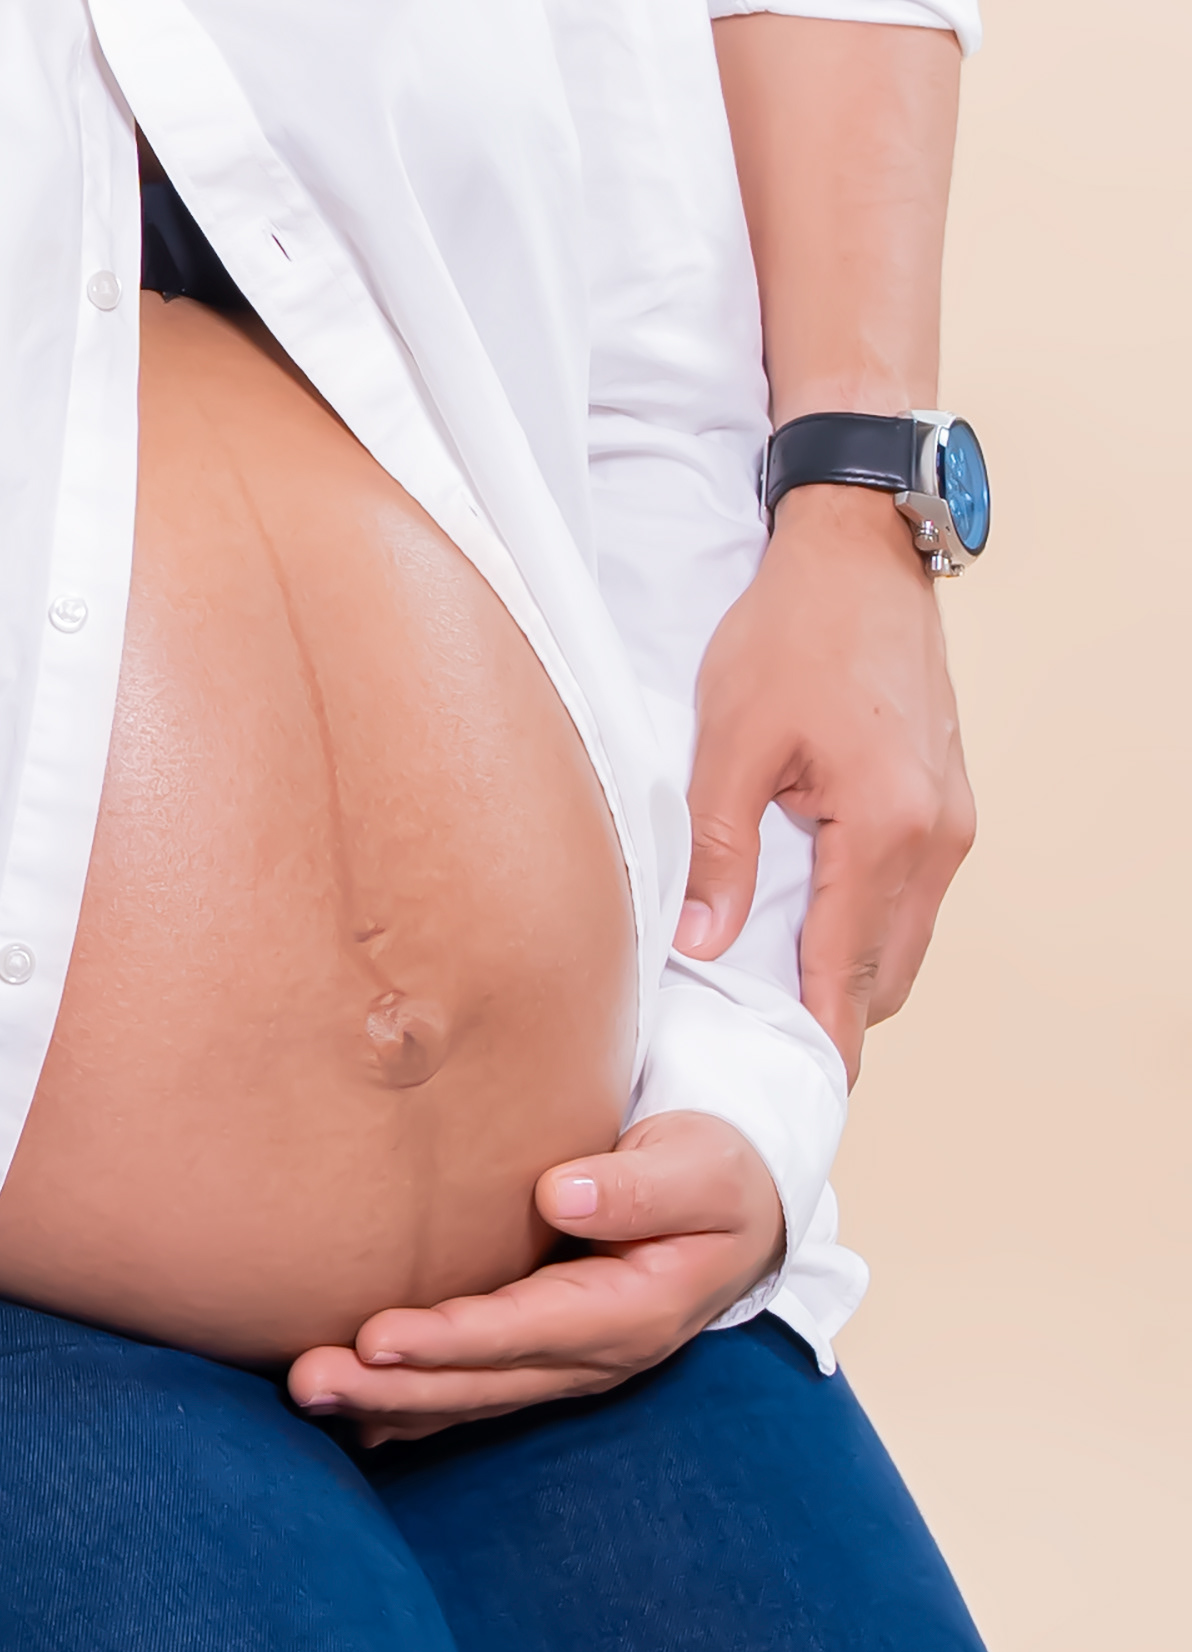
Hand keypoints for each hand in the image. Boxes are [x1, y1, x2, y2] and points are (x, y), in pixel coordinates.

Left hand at [284, 1113, 784, 1442]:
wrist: (736, 1212)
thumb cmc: (711, 1176)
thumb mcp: (699, 1170)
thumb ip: (639, 1186)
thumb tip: (562, 1193)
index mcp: (634, 1312)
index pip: (527, 1331)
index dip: (452, 1339)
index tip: (377, 1336)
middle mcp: (595, 1355)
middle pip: (483, 1381)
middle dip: (393, 1385)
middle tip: (307, 1379)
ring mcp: (566, 1363)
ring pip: (468, 1395)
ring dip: (386, 1401)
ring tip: (304, 1392)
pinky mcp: (542, 1354)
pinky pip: (472, 1390)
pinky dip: (413, 1405)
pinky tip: (352, 1417)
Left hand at [681, 475, 970, 1062]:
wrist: (859, 556)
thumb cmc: (793, 633)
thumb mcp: (732, 737)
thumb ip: (718, 848)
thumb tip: (701, 944)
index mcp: (885, 833)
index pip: (850, 976)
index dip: (818, 1042)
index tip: (786, 1095)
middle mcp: (935, 842)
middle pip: (885, 974)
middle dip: (830, 1015)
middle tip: (756, 1045)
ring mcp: (950, 825)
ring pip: (902, 939)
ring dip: (848, 970)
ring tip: (772, 992)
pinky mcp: (946, 805)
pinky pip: (909, 897)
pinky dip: (865, 923)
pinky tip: (807, 919)